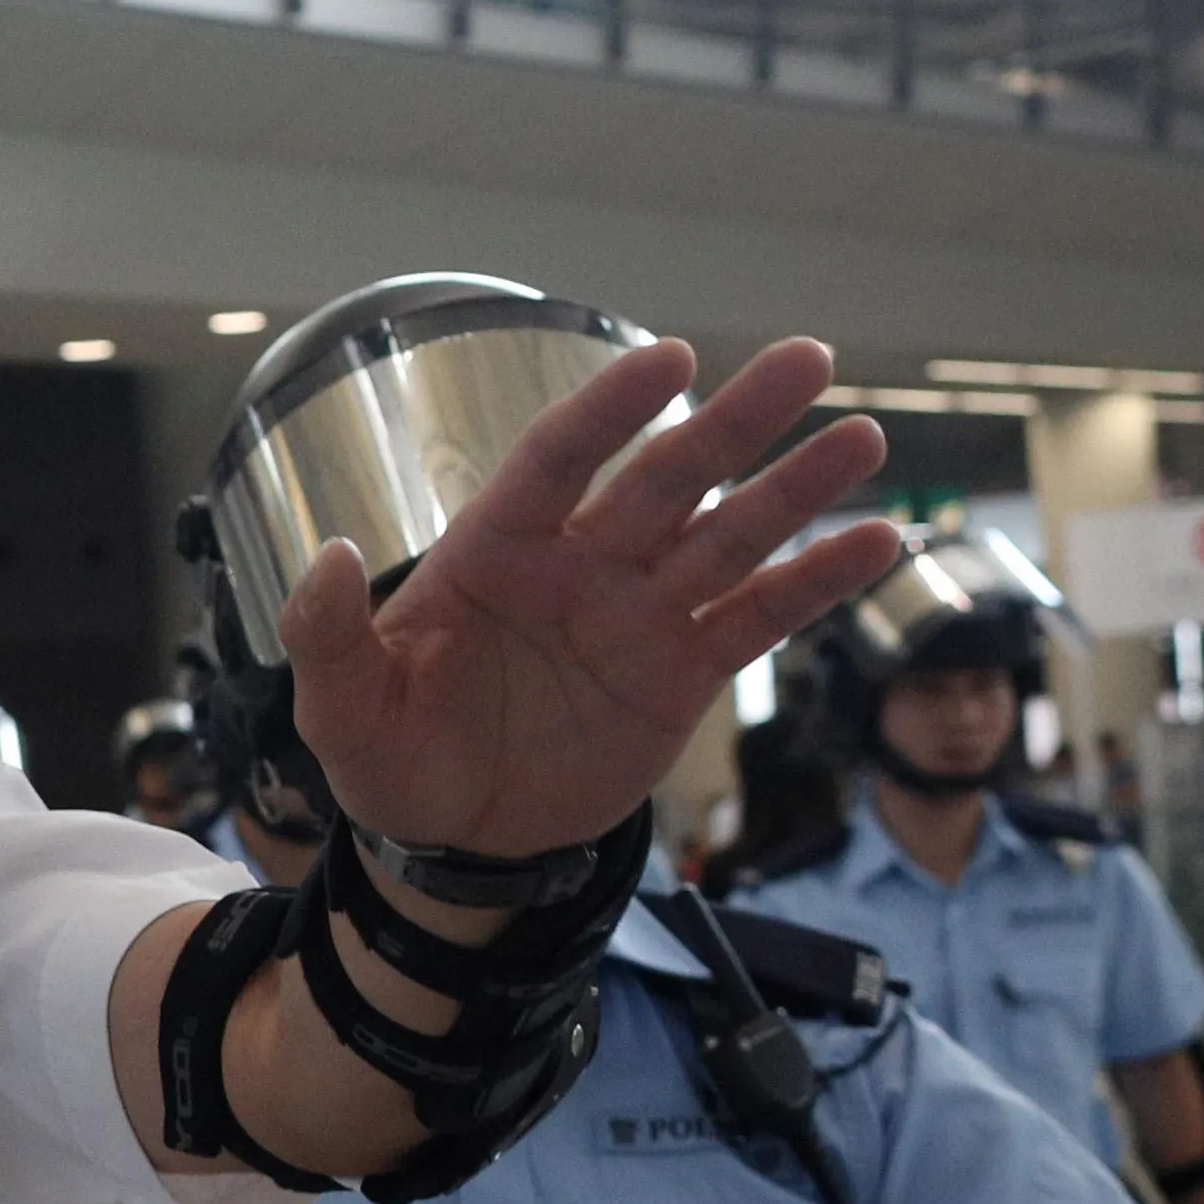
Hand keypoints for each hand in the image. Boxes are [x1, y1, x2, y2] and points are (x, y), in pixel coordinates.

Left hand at [275, 334, 904, 865]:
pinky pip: (757, 619)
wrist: (456, 843)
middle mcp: (580, 565)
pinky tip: (876, 543)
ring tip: (864, 439)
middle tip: (809, 360)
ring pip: (729, 535)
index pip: (560, 458)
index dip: (612, 410)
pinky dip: (815, 584)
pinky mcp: (681, 673)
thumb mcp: (341, 710)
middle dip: (737, 420)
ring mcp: (639, 615)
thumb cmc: (394, 761)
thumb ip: (327, 634)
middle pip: (670, 476)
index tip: (670, 360)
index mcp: (496, 550)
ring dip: (796, 489)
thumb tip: (327, 555)